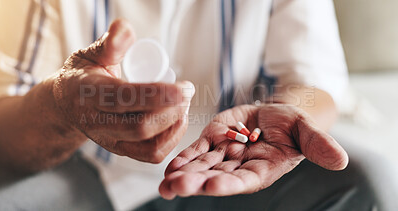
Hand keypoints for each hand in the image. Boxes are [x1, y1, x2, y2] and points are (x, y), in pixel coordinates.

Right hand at [52, 19, 194, 162]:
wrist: (67, 105)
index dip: (158, 95)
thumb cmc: (83, 76)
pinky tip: (177, 120)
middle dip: (172, 110)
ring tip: (183, 105)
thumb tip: (126, 29)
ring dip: (175, 126)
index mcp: (88, 94)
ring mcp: (110, 141)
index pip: (126, 98)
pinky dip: (171, 140)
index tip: (184, 87)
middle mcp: (97, 123)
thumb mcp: (91, 54)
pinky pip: (151, 155)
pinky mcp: (121, 150)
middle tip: (187, 92)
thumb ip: (111, 42)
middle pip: (140, 127)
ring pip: (149, 146)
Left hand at [159, 104, 347, 198]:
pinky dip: (184, 158)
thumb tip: (341, 160)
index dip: (228, 183)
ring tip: (166, 184)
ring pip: (202, 166)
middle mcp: (240, 166)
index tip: (210, 185)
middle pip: (216, 176)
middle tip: (175, 188)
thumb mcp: (306, 130)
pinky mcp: (213, 140)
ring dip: (184, 174)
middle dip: (196, 182)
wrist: (274, 114)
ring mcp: (224, 154)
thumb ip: (318, 145)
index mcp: (262, 169)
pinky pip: (197, 151)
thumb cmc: (292, 125)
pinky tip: (170, 167)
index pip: (244, 180)